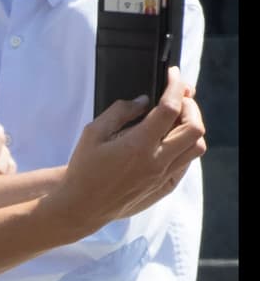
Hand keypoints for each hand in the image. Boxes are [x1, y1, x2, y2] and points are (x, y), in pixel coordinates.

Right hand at [49, 67, 205, 236]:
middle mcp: (157, 161)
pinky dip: (185, 147)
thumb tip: (143, 101)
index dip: (175, 87)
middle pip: (194, 128)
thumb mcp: (92, 132)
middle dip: (191, 106)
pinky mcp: (164, 187)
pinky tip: (169, 141)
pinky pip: (186, 164)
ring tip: (176, 119)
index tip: (173, 75)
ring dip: (191, 127)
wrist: (82, 205)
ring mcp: (163, 176)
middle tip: (179, 97)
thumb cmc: (83, 168)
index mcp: (138, 145)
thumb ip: (119, 112)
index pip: (170, 109)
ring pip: (196, 147)